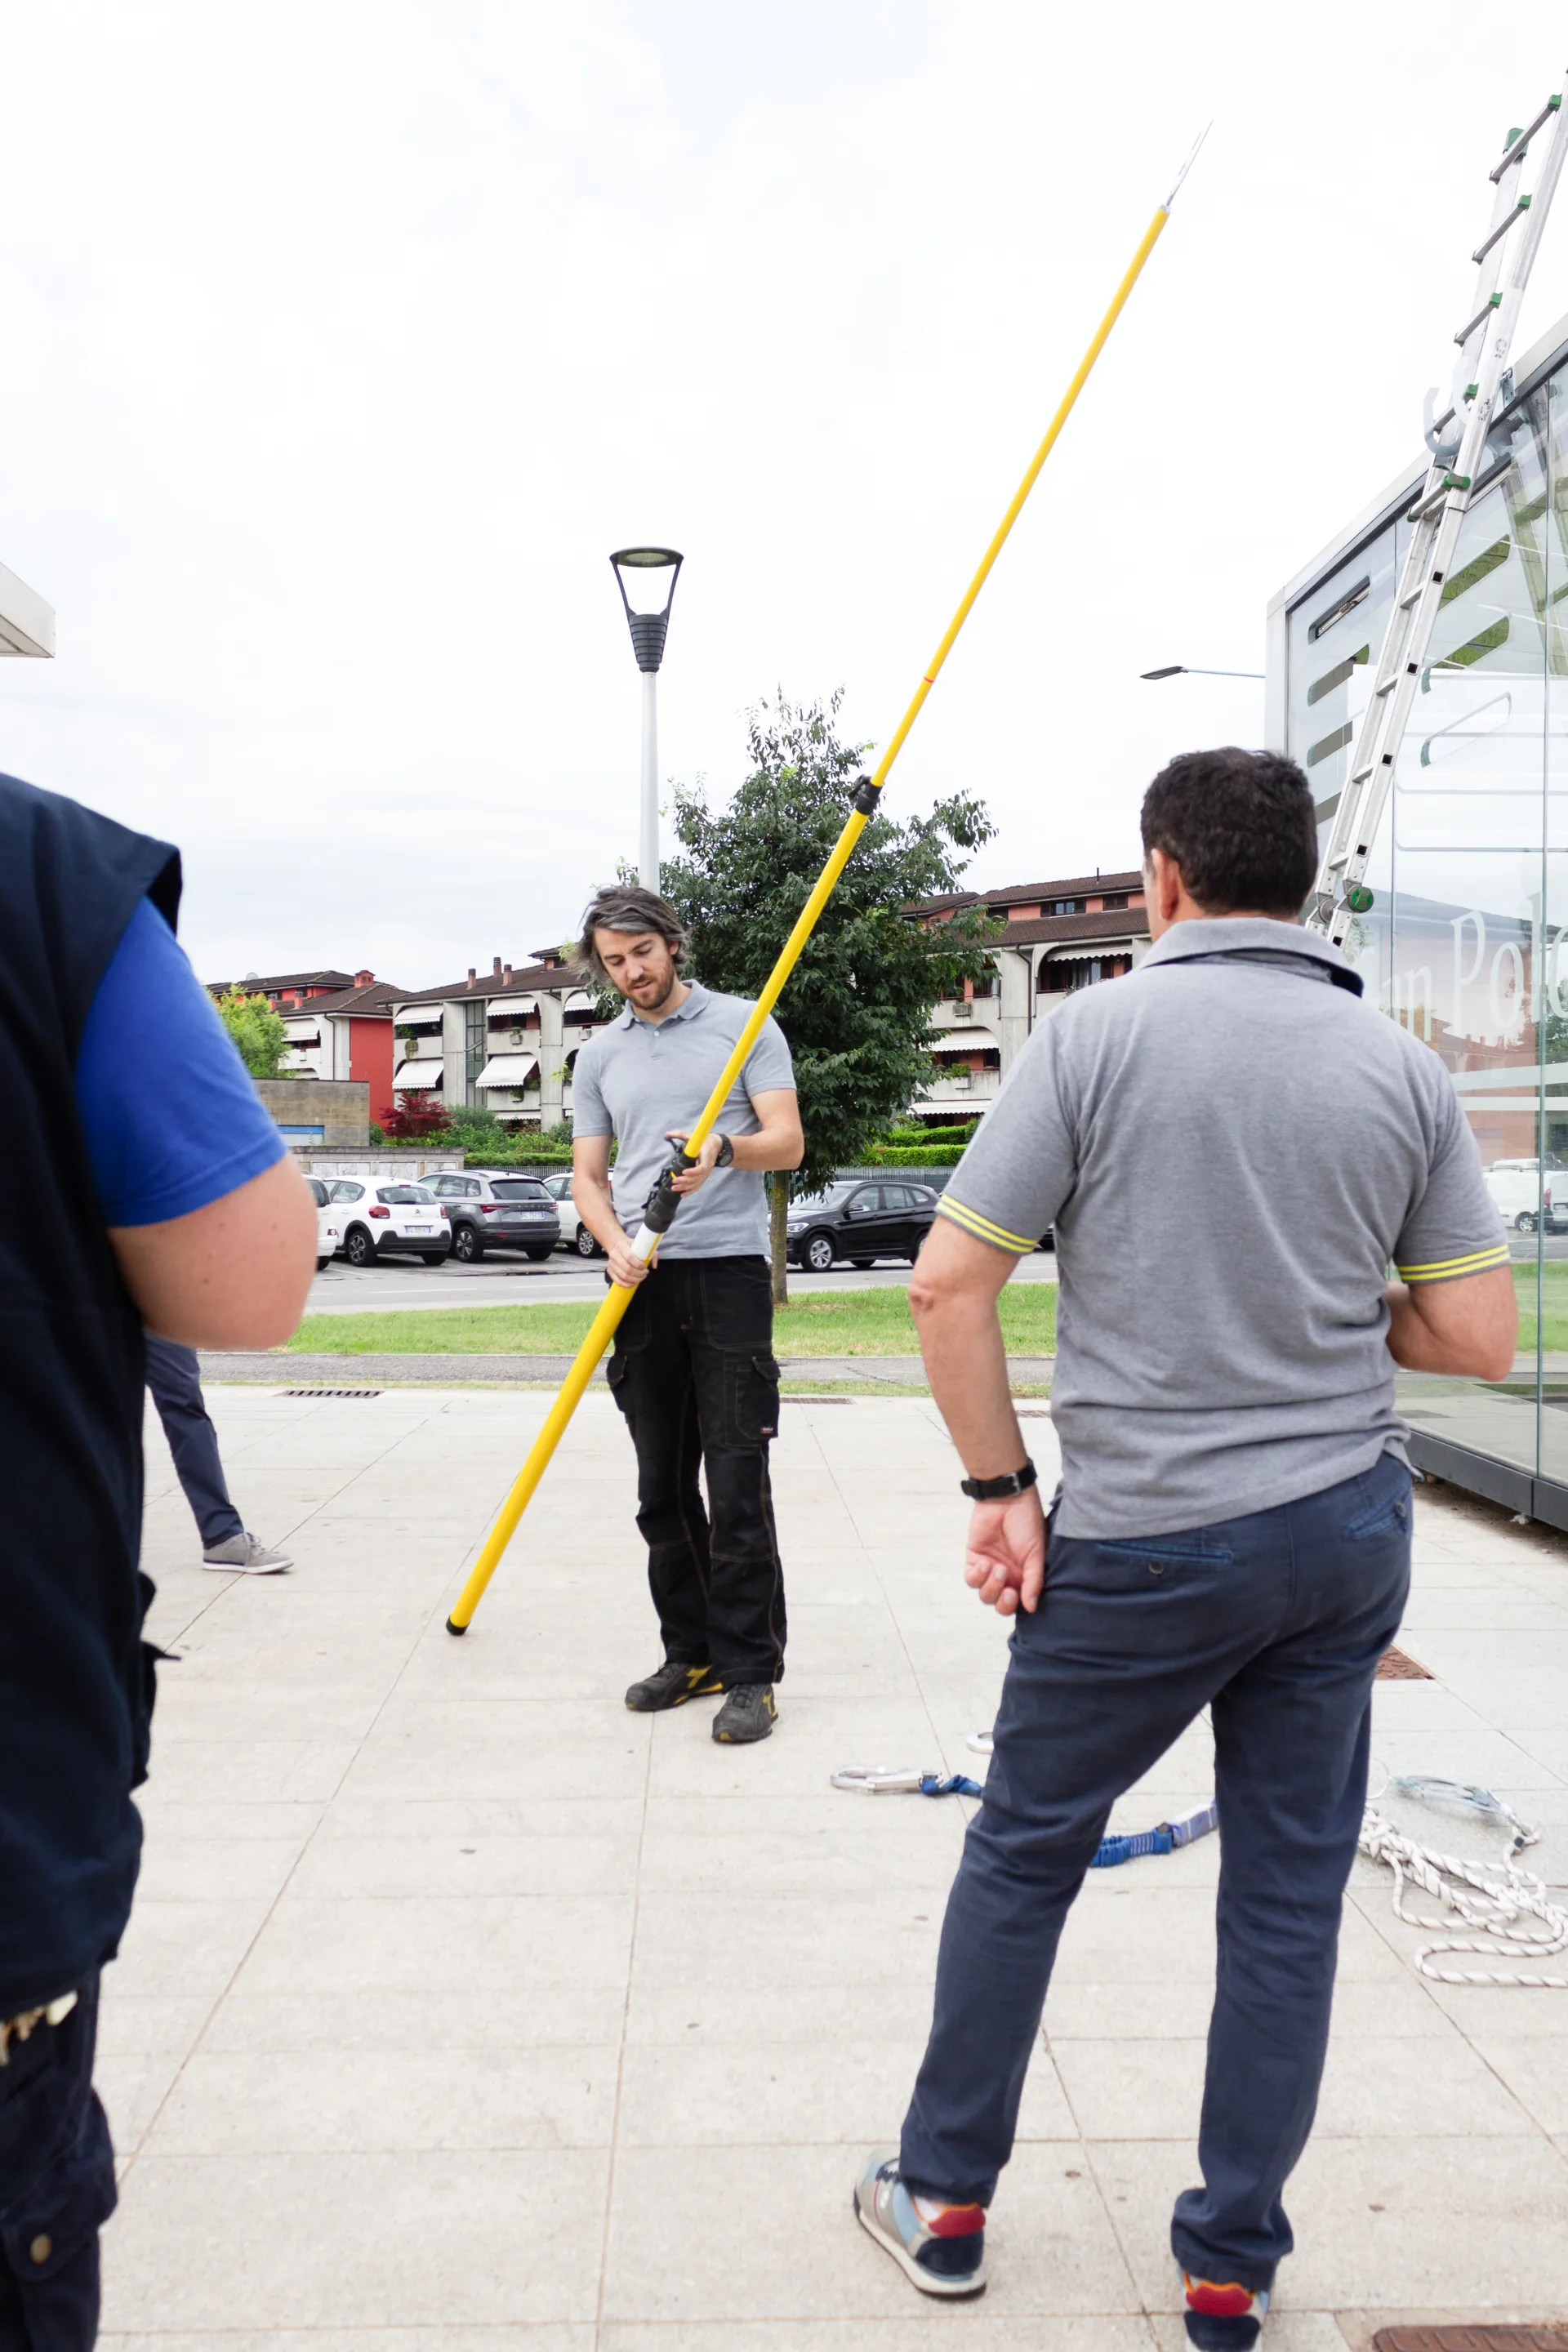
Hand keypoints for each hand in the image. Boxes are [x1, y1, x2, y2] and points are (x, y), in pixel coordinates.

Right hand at [606, 1235, 649, 1286]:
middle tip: (645, 1274)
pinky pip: (618, 1281)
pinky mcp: (610, 1270)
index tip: (645, 1267)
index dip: (639, 1264)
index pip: (629, 1257)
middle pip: (627, 1269)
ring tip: (641, 1278)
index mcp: (622, 1245)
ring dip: (634, 1280)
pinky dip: (627, 1284)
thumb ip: (651, 1254)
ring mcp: (611, 1263)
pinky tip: (634, 1283)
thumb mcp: (642, 1245)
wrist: (617, 1245)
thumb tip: (654, 1266)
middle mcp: (614, 1254)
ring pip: (623, 1276)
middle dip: (638, 1274)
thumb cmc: (631, 1246)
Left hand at [666, 1131, 725, 1195]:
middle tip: (675, 1180)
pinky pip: (697, 1186)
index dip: (693, 1171)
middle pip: (697, 1178)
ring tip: (674, 1188)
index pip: (702, 1167)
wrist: (717, 1146)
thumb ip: (680, 1134)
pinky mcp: (703, 1177)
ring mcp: (706, 1173)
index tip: (684, 1171)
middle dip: (685, 1181)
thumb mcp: (693, 1135)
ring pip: (696, 1184)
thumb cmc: (705, 1141)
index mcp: (707, 1157)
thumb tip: (668, 1133)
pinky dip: (690, 1191)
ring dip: (685, 1187)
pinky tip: (682, 1194)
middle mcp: (708, 1167)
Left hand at [963, 1487, 1047, 1615]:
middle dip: (1002, 1603)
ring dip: (990, 1587)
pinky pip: (971, 1579)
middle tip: (1008, 1591)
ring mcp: (990, 1569)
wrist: (1007, 1499)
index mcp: (1024, 1577)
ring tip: (997, 1568)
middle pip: (999, 1604)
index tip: (1017, 1596)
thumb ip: (1033, 1580)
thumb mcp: (1036, 1553)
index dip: (1015, 1606)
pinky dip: (976, 1576)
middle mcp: (1007, 1576)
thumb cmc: (1027, 1523)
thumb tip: (1031, 1607)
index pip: (1018, 1604)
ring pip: (984, 1594)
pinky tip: (984, 1564)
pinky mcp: (974, 1558)